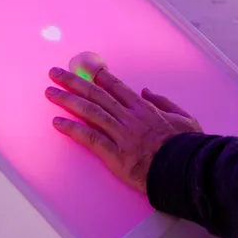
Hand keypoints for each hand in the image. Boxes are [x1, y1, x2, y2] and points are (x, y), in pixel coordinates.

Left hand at [45, 65, 201, 193]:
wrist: (187, 169)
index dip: (98, 77)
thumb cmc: (187, 145)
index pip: (116, 87)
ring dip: (67, 101)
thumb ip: (163, 102)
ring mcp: (121, 135)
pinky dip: (73, 129)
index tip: (84, 68)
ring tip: (50, 92)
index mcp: (144, 108)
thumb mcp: (183, 117)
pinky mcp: (115, 155)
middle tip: (55, 72)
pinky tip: (57, 122)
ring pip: (90, 112)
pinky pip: (90, 139)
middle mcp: (129, 118)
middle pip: (96, 95)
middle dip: (74, 82)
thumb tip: (146, 91)